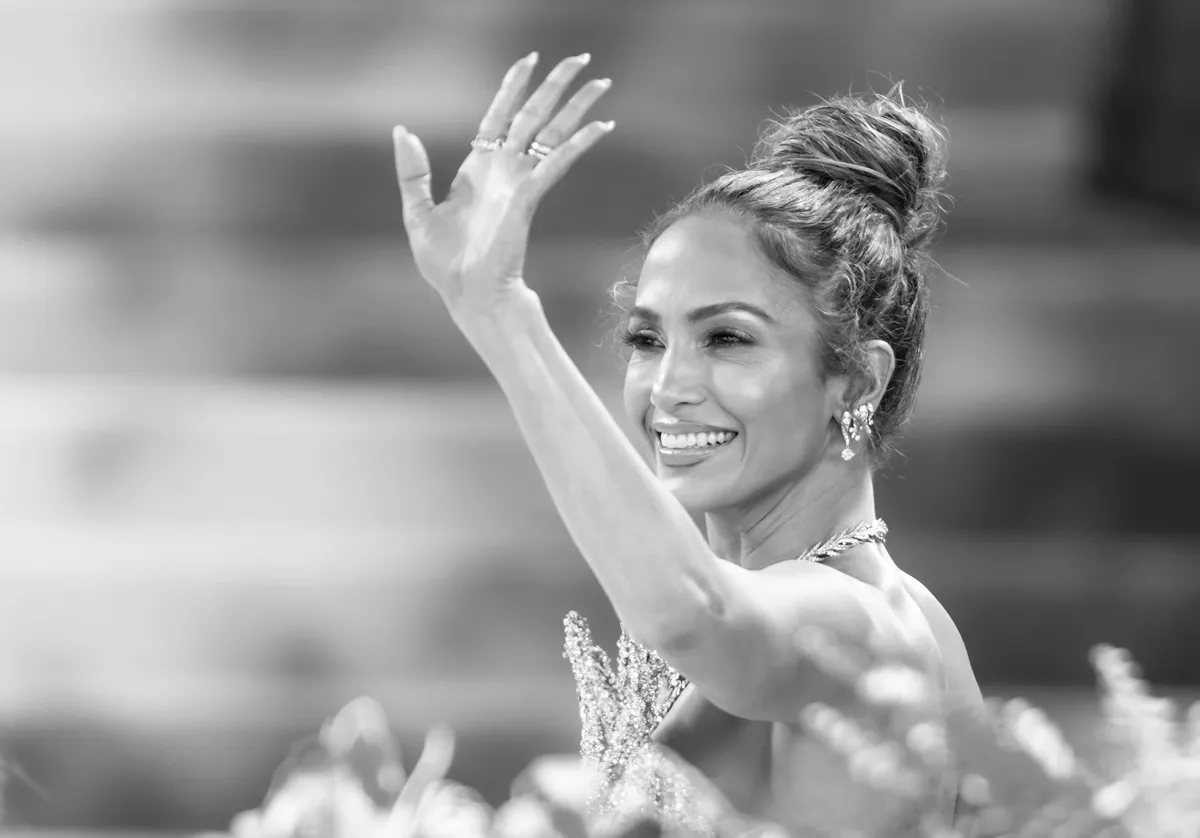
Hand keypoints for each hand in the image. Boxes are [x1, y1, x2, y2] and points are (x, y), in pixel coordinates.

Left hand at [392, 52, 613, 317]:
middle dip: (556, 86)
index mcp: (478, 169)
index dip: (513, 87)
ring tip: (601, 82)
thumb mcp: (417, 211)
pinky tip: (601, 126)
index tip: (529, 61)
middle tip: (581, 59)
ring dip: (577, 106)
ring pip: (552, 132)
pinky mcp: (528, 198)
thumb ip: (412, 171)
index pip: (499, 116)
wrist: (467, 294)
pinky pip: (556, 163)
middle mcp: (504, 170)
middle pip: (533, 115)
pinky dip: (578, 143)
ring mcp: (519, 183)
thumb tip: (402, 130)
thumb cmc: (444, 262)